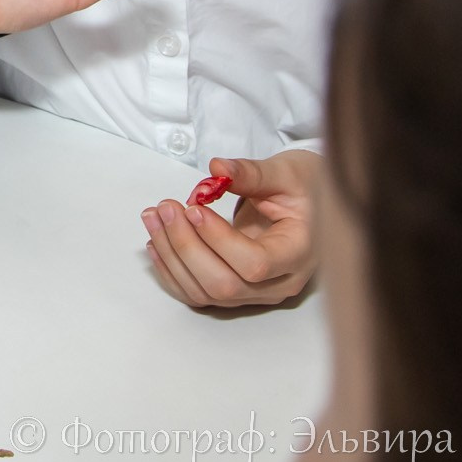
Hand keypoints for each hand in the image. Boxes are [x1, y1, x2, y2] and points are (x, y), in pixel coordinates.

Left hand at [141, 150, 320, 307]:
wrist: (309, 205)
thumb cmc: (303, 188)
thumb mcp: (285, 172)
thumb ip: (252, 173)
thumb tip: (217, 168)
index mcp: (299, 254)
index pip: (255, 264)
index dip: (218, 240)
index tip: (194, 208)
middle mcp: (279, 283)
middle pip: (225, 284)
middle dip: (186, 247)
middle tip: (166, 208)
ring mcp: (256, 293)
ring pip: (205, 293)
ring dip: (171, 256)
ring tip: (153, 217)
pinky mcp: (236, 291)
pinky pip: (197, 293)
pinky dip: (171, 271)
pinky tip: (156, 243)